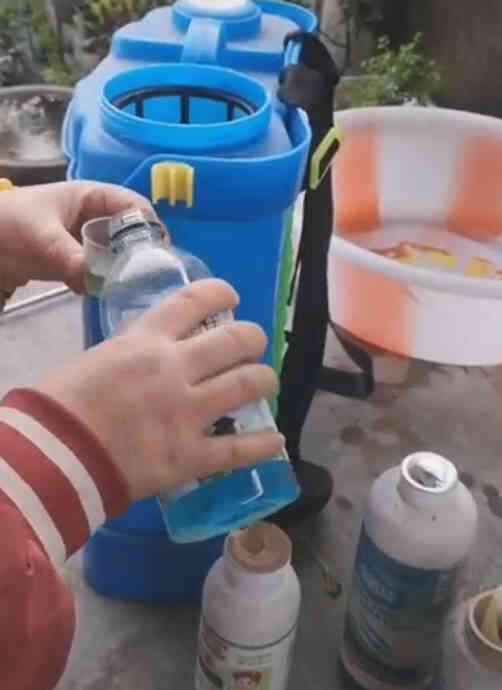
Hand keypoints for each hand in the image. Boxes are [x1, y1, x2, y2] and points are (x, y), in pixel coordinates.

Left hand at [0, 181, 152, 294]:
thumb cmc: (6, 225)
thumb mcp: (42, 239)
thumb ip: (73, 260)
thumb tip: (99, 285)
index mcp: (90, 196)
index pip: (133, 205)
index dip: (150, 225)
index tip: (160, 251)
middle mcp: (92, 217)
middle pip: (131, 231)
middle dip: (141, 252)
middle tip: (151, 275)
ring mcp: (84, 239)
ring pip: (117, 253)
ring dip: (124, 270)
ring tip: (133, 288)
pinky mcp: (74, 261)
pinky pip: (99, 270)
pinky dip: (104, 282)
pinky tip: (107, 295)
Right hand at [39, 279, 282, 501]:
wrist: (54, 456)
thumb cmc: (62, 405)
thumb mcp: (98, 359)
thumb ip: (134, 354)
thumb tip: (150, 359)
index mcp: (147, 341)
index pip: (195, 300)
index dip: (221, 293)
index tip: (233, 296)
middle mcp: (176, 368)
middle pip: (236, 340)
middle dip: (254, 339)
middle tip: (254, 346)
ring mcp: (188, 412)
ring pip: (248, 385)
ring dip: (265, 381)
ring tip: (267, 384)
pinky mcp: (191, 455)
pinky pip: (239, 449)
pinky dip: (263, 444)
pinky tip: (275, 440)